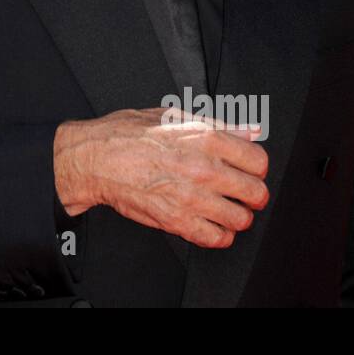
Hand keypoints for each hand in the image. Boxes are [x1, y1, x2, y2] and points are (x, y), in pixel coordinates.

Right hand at [54, 106, 268, 248]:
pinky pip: (216, 238)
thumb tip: (250, 131)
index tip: (249, 170)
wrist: (94, 159)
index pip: (258, 161)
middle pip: (256, 192)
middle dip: (252, 194)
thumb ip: (219, 126)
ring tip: (225, 209)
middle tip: (242, 192)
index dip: (256, 167)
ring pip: (240, 219)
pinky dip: (219, 235)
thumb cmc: (127, 134)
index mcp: (205, 138)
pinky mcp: (176, 221)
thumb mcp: (174, 116)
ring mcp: (191, 197)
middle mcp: (203, 168)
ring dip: (236, 216)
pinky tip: (211, 223)